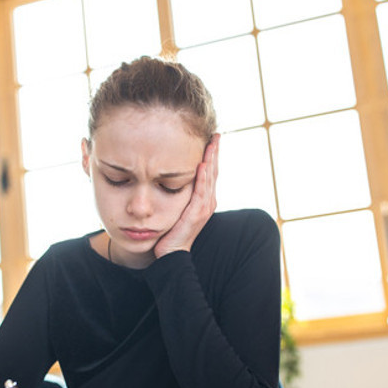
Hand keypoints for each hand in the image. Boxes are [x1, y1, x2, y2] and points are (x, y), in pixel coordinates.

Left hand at [154, 133, 219, 258]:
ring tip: (212, 143)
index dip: (212, 155)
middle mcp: (208, 201)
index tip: (211, 138)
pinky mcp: (196, 213)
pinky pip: (201, 191)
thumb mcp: (178, 207)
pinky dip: (203, 177)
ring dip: (211, 160)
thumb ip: (180, 193)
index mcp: (204, 198)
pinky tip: (203, 164)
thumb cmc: (173, 231)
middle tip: (216, 134)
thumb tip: (171, 176)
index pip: (211, 172)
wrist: (172, 253)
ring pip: (210, 178)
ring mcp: (204, 207)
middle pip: (214, 171)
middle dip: (215, 152)